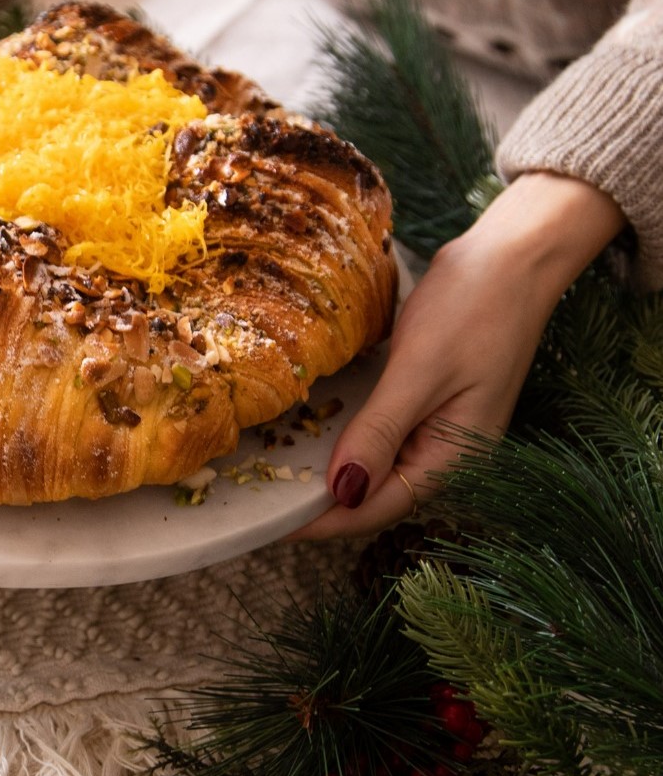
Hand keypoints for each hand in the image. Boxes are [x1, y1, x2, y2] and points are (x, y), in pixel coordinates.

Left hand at [293, 171, 626, 538]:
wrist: (517, 253)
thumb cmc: (475, 307)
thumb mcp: (420, 371)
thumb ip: (380, 433)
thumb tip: (342, 491)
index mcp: (453, 458)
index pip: (377, 507)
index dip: (322, 520)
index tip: (270, 523)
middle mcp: (446, 454)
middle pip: (374, 495)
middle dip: (320, 503)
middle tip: (259, 499)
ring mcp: (437, 429)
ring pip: (374, 467)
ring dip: (328, 473)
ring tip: (272, 476)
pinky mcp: (425, 403)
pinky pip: (379, 435)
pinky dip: (344, 440)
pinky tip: (307, 435)